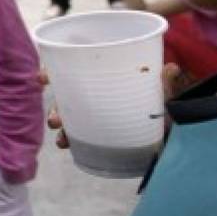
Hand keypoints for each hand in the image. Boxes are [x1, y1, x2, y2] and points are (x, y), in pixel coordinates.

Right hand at [44, 63, 187, 149]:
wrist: (174, 125)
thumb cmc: (164, 101)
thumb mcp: (164, 92)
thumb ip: (165, 83)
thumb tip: (171, 68)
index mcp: (103, 77)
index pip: (73, 70)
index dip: (53, 72)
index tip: (42, 79)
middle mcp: (94, 95)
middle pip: (66, 97)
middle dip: (56, 108)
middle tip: (55, 121)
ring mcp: (95, 115)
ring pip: (69, 118)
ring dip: (62, 128)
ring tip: (62, 140)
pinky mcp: (100, 134)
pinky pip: (79, 136)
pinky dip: (70, 141)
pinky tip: (68, 146)